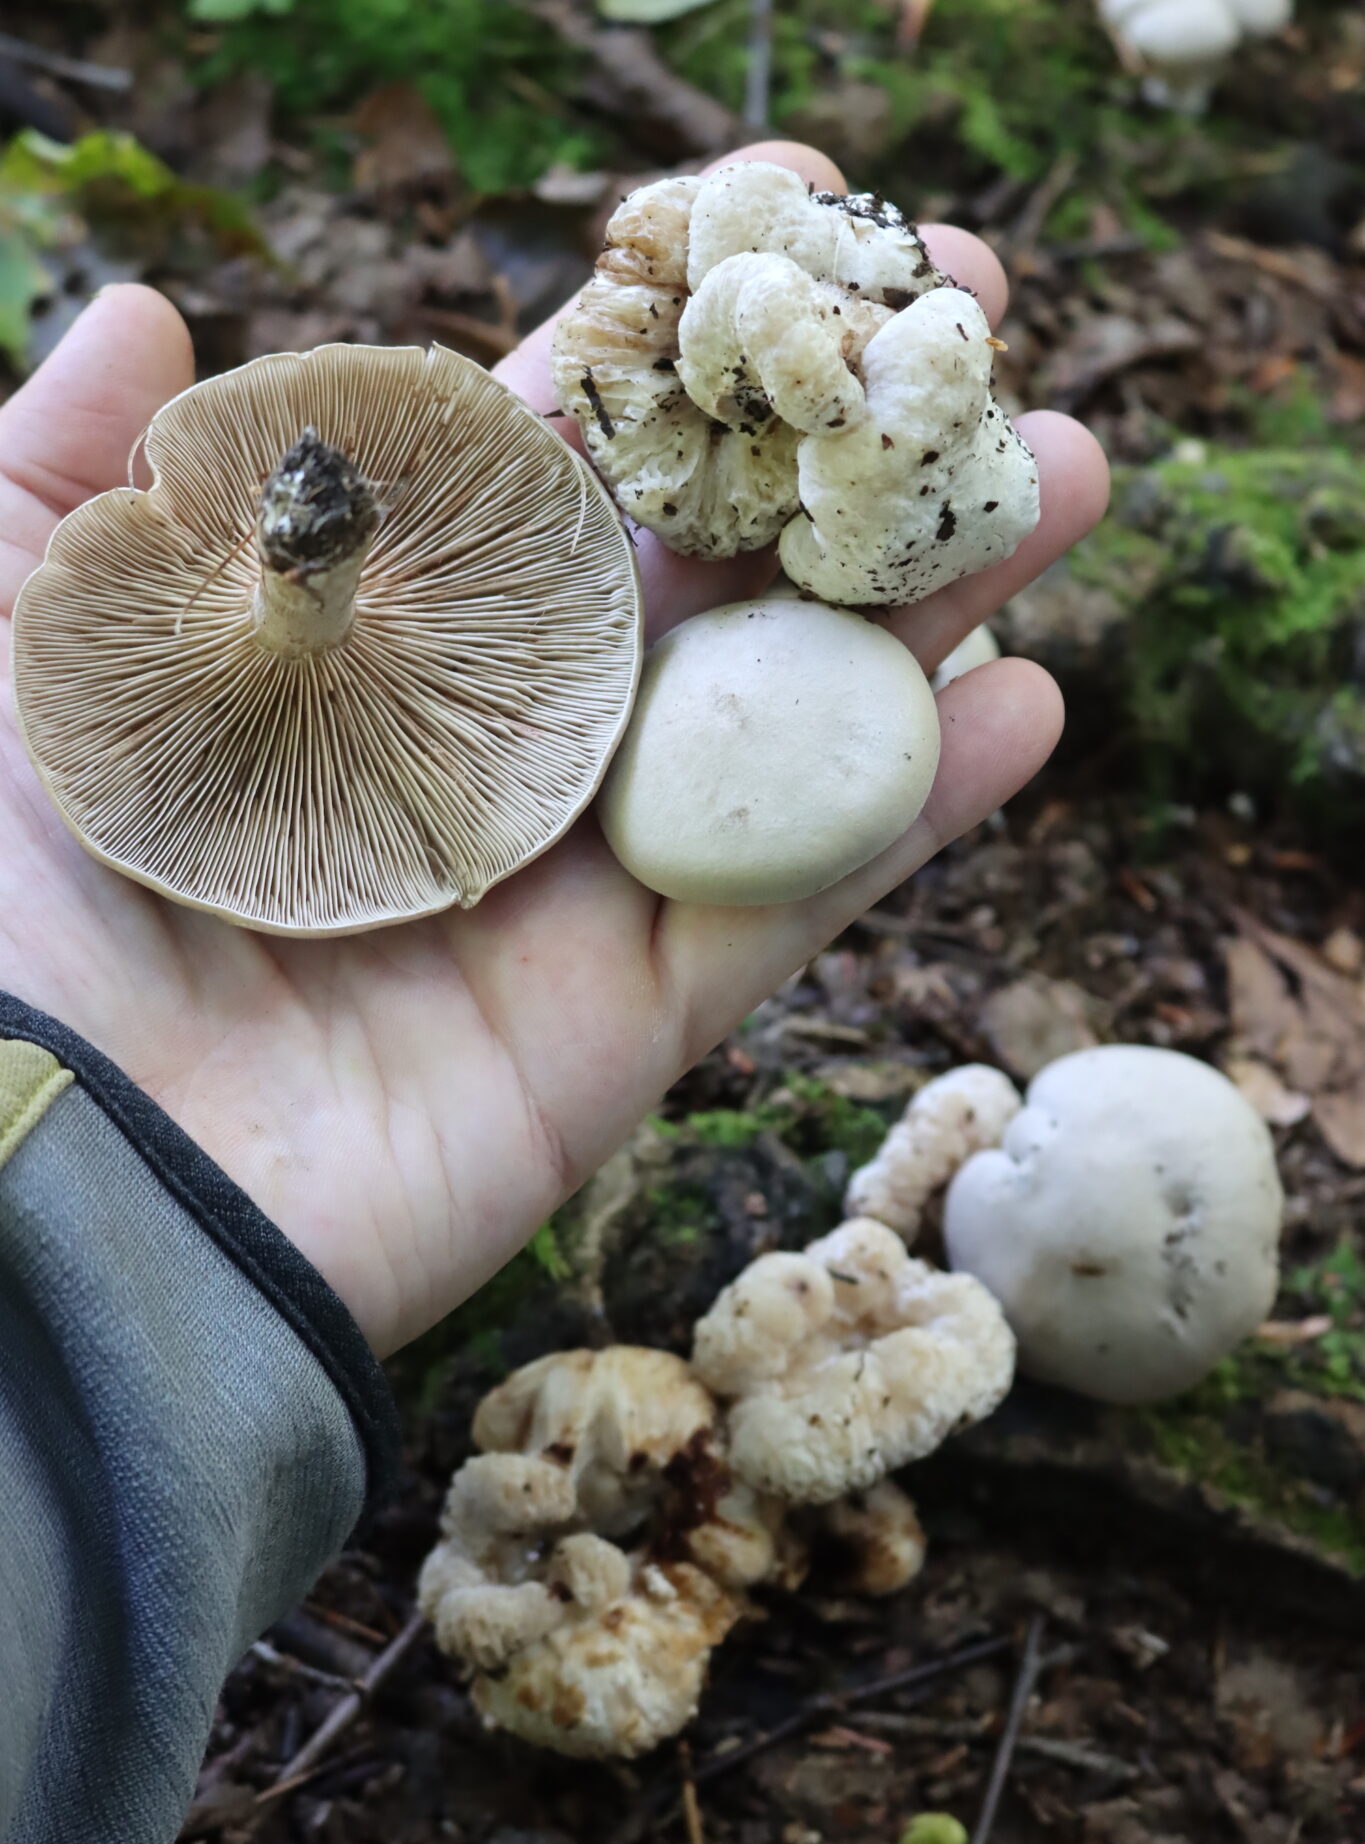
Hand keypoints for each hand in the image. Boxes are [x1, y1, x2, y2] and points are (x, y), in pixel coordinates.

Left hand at [0, 142, 1106, 1357]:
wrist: (36, 1184)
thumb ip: (59, 483)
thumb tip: (151, 312)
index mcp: (346, 654)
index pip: (529, 470)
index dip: (654, 347)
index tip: (775, 220)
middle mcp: (474, 761)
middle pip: (689, 584)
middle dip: (830, 451)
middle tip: (968, 327)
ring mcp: (557, 898)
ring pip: (771, 728)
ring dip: (922, 604)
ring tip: (1061, 474)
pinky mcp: (614, 1035)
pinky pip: (786, 908)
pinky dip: (910, 815)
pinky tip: (1029, 703)